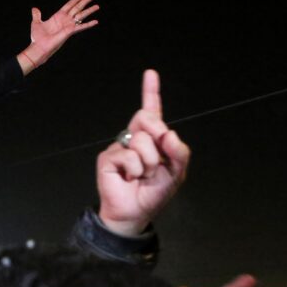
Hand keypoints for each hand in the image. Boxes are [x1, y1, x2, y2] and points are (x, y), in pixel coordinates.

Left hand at [18, 0, 98, 71]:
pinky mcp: (70, 31)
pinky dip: (88, 24)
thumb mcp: (36, 23)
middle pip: (77, 8)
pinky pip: (81, 27)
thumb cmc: (37, 37)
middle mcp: (65, 20)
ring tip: (97, 6)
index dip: (75, 0)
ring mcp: (68, 25)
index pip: (69, 5)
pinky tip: (96, 21)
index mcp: (58, 16)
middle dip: (85, 2)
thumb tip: (34, 9)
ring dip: (89, 10)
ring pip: (81, 15)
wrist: (39, 47)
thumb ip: (37, 15)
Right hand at [97, 69, 188, 236]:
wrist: (135, 214)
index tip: (150, 73)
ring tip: (144, 175)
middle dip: (157, 136)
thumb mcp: (177, 173)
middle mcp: (134, 138)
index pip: (152, 111)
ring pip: (141, 140)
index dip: (150, 92)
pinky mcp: (107, 157)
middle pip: (147, 119)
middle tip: (157, 161)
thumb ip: (180, 153)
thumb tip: (170, 134)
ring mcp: (120, 146)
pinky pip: (128, 155)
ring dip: (150, 163)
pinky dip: (136, 170)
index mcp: (153, 139)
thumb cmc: (154, 193)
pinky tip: (130, 178)